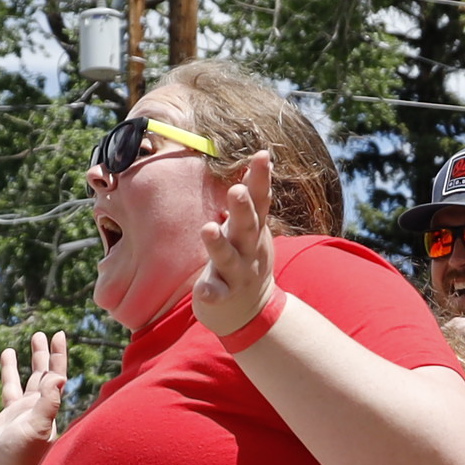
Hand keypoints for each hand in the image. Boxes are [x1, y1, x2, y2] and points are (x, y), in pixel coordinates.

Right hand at [0, 331, 69, 464]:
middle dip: (37, 355)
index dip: (55, 354)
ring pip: (10, 388)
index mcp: (42, 407)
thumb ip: (48, 402)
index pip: (52, 374)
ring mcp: (12, 421)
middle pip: (35, 376)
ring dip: (10, 370)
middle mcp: (30, 411)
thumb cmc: (24, 459)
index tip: (57, 333)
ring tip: (7, 351)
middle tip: (37, 334)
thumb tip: (60, 376)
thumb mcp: (38, 427)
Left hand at [193, 149, 279, 336]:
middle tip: (236, 190)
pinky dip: (212, 292)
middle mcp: (249, 249)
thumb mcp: (254, 226)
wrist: (253, 308)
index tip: (262, 155)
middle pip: (247, 226)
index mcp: (254, 229)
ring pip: (229, 258)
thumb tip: (262, 156)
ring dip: (219, 245)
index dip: (261, 178)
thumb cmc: (247, 256)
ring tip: (208, 228)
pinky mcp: (225, 295)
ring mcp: (238, 273)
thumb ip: (255, 196)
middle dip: (243, 209)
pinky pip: (218, 294)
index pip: (260, 200)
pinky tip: (203, 291)